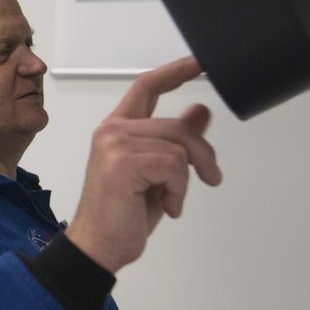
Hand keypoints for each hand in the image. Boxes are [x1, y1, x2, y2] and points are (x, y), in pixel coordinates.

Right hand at [64, 56, 220, 272]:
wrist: (98, 247)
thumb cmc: (121, 216)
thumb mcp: (159, 176)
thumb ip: (177, 142)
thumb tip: (201, 112)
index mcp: (117, 130)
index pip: (147, 86)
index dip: (176, 71)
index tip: (200, 62)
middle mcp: (112, 132)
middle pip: (176, 124)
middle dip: (202, 153)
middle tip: (211, 176)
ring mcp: (114, 145)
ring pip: (178, 145)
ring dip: (188, 178)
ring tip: (175, 199)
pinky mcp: (122, 163)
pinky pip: (173, 165)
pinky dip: (179, 190)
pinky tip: (168, 206)